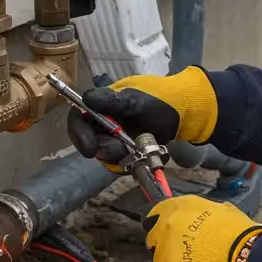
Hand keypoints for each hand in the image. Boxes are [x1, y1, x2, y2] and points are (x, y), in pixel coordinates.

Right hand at [66, 67, 218, 164]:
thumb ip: (111, 101)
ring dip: (120, 156)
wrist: (184, 114)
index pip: (78, 120)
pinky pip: (119, 164)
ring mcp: (115, 138)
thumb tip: (86, 98)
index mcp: (101, 105)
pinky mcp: (126, 151)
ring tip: (139, 147)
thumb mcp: (136, 100)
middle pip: (89, 142)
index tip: (90, 148)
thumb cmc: (160, 101)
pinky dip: (129, 163)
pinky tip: (141, 155)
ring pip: (105, 156)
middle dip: (107, 149)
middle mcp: (104, 122)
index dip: (79, 135)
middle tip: (125, 148)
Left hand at [141, 195, 261, 261]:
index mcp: (176, 210)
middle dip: (167, 249)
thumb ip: (200, 213)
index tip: (168, 232)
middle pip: (155, 244)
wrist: (244, 257)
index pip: (153, 217)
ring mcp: (166, 259)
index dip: (161, 226)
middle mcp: (165, 232)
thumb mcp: (219, 209)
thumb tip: (201, 218)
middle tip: (186, 254)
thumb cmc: (238, 233)